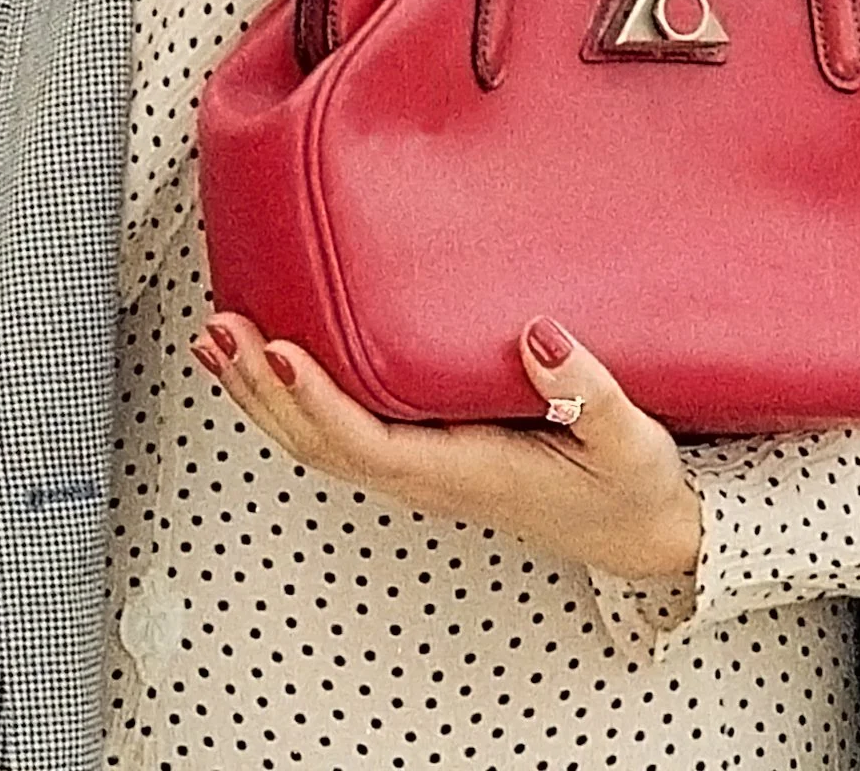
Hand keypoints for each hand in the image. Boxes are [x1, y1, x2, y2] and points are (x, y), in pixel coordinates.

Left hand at [192, 312, 702, 588]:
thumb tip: (539, 334)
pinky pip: (341, 431)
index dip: (317, 404)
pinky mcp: (424, 453)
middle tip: (219, 330)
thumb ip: (588, 392)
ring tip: (216, 340)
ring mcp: (422, 469)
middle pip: (322, 445)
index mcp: (470, 475)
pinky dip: (292, 396)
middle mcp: (430, 477)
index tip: (279, 353)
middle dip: (263, 390)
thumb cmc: (632, 488)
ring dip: (263, 394)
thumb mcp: (629, 443)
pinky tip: (269, 360)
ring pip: (321, 441)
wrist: (643, 531)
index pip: (370, 446)